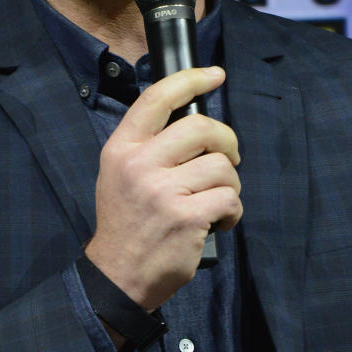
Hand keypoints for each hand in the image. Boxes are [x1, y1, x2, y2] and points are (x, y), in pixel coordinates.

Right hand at [84, 66, 241, 310]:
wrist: (118, 276)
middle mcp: (139, 165)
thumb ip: (149, 146)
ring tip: (216, 201)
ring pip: (222, 166)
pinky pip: (229, 199)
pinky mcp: (186, 217)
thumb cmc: (127, 223)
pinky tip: (219, 222)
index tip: (214, 74)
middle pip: (202, 127)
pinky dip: (233, 211)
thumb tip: (197, 123)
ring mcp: (163, 191)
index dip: (191, 79)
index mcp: (122, 149)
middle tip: (228, 159)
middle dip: (227, 141)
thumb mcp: (119, 175)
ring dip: (230, 184)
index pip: (157, 98)